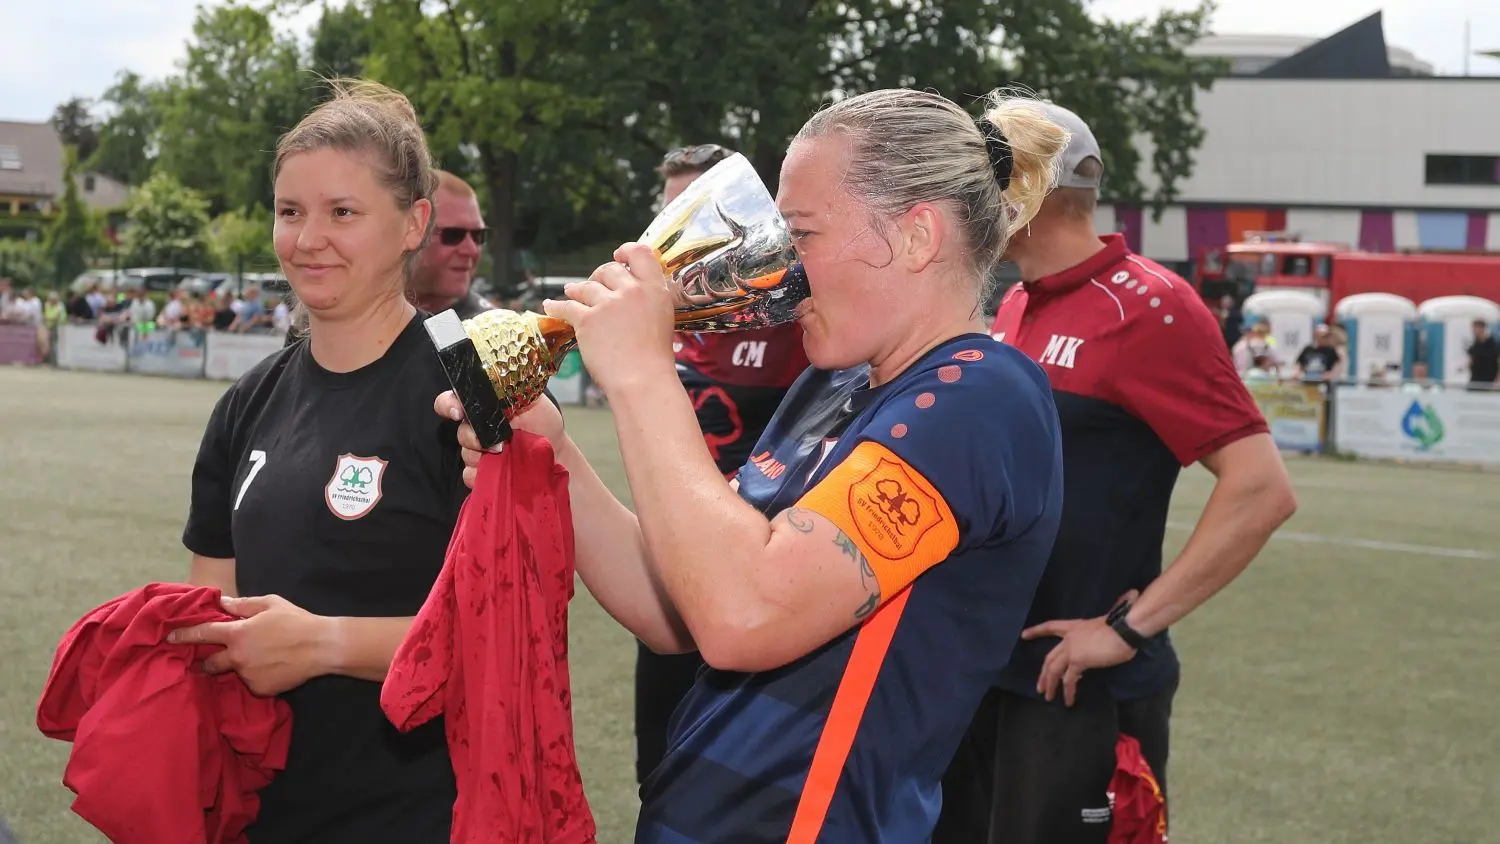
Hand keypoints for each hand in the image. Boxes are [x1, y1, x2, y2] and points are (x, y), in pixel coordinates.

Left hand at [168, 595, 334, 696]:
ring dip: (241, 666)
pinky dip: (258, 676)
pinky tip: (274, 667)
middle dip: (207, 661)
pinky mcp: (261, 689)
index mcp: (237, 633)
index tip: (169, 637)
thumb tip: (221, 603)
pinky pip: (253, 683)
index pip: (203, 634)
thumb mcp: (270, 603)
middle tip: (212, 659)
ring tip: (262, 658)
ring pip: (236, 672)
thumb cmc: (296, 621)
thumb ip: (242, 605)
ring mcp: (248, 675)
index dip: (184, 635)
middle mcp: (238, 657)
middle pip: (211, 663)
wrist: (321, 647)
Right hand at [434, 390, 563, 487]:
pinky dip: (479, 476)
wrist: (555, 449)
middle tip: (496, 442)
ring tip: (503, 454)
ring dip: (480, 456)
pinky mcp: (483, 472)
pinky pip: (470, 476)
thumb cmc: (542, 421)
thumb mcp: (531, 397)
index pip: (451, 401)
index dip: (448, 405)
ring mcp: (479, 451)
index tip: (457, 412)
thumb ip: (512, 389)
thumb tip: (500, 385)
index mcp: (482, 406)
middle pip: (459, 433)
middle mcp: (476, 428)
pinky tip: (496, 472)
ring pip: (465, 455)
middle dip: (472, 437)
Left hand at [542, 242, 675, 394]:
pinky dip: (556, 306)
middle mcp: (631, 290)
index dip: (626, 250)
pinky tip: (549, 306)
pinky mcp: (587, 319)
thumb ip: (649, 300)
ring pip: (586, 286)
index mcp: (654, 289)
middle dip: (599, 275)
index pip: (640, 253)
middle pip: (609, 269)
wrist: (642, 380)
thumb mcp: (663, 319)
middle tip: (595, 284)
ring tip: (570, 291)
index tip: (618, 255)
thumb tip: (634, 295)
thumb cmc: (655, 359)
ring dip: (576, 289)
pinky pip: (566, 307)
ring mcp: (607, 303)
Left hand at [1020, 590, 1139, 706]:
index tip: (1024, 635)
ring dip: (1050, 684)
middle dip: (1043, 672)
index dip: (1037, 631)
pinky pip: (1069, 679)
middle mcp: (1069, 637)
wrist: (1124, 629)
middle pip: (1049, 657)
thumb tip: (1094, 651)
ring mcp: (1071, 649)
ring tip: (1048, 697)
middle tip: (1039, 686)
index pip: (1051, 627)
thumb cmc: (1119, 628)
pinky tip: (1068, 700)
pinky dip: (1067, 691)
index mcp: (1074, 626)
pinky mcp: (1078, 661)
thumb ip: (1093, 639)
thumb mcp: (1101, 630)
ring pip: (1053, 669)